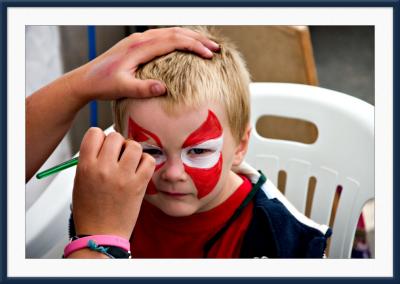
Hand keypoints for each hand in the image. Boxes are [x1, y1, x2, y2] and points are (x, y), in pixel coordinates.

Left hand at [69, 27, 219, 101]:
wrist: (85, 80)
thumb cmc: (102, 84)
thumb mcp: (122, 88)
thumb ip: (142, 88)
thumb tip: (164, 88)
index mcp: (139, 47)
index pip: (173, 41)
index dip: (193, 46)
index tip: (209, 54)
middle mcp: (140, 39)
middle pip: (175, 32)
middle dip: (198, 39)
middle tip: (216, 47)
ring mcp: (138, 40)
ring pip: (169, 32)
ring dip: (189, 36)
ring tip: (206, 44)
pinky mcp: (136, 44)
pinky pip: (162, 36)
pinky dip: (178, 38)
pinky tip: (183, 45)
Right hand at [72, 128, 154, 239]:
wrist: (101, 234)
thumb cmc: (90, 210)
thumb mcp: (80, 181)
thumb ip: (91, 159)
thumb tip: (106, 143)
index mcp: (86, 166)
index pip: (94, 133)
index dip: (101, 137)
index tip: (104, 145)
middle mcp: (104, 169)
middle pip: (115, 136)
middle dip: (118, 143)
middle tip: (118, 155)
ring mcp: (123, 176)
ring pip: (134, 145)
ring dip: (133, 151)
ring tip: (130, 162)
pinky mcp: (139, 184)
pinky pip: (149, 160)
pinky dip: (146, 162)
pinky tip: (139, 169)